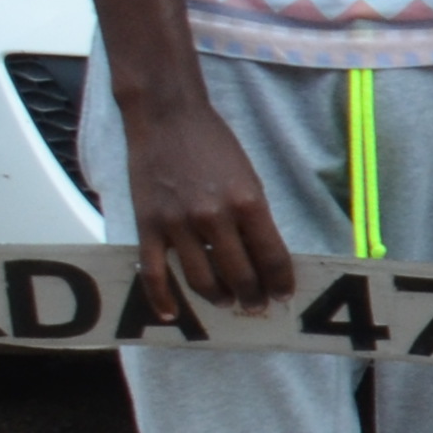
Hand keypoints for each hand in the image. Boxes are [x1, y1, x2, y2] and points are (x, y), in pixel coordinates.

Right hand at [118, 90, 295, 314]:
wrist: (168, 118)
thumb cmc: (214, 145)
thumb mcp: (249, 178)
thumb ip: (255, 218)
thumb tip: (262, 256)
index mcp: (248, 203)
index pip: (272, 257)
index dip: (281, 282)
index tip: (284, 294)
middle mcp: (215, 217)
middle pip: (240, 275)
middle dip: (253, 296)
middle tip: (257, 304)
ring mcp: (178, 225)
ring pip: (202, 280)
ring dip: (218, 297)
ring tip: (227, 301)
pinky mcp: (148, 226)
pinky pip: (154, 274)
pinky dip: (163, 299)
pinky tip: (173, 314)